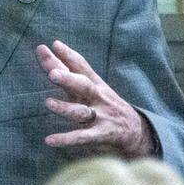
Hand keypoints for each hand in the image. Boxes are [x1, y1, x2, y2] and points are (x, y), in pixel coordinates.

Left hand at [36, 40, 155, 158]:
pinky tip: (49, 140)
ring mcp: (99, 116)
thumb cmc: (105, 103)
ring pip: (81, 111)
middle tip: (52, 74)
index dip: (68, 56)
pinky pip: (81, 137)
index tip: (54, 45)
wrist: (135, 130)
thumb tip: (54, 44)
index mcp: (94, 83)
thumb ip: (70, 68)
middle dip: (68, 79)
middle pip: (83, 85)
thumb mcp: (91, 85)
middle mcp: (97, 97)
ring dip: (65, 108)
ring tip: (48, 103)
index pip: (81, 67)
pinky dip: (66, 139)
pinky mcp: (100, 134)